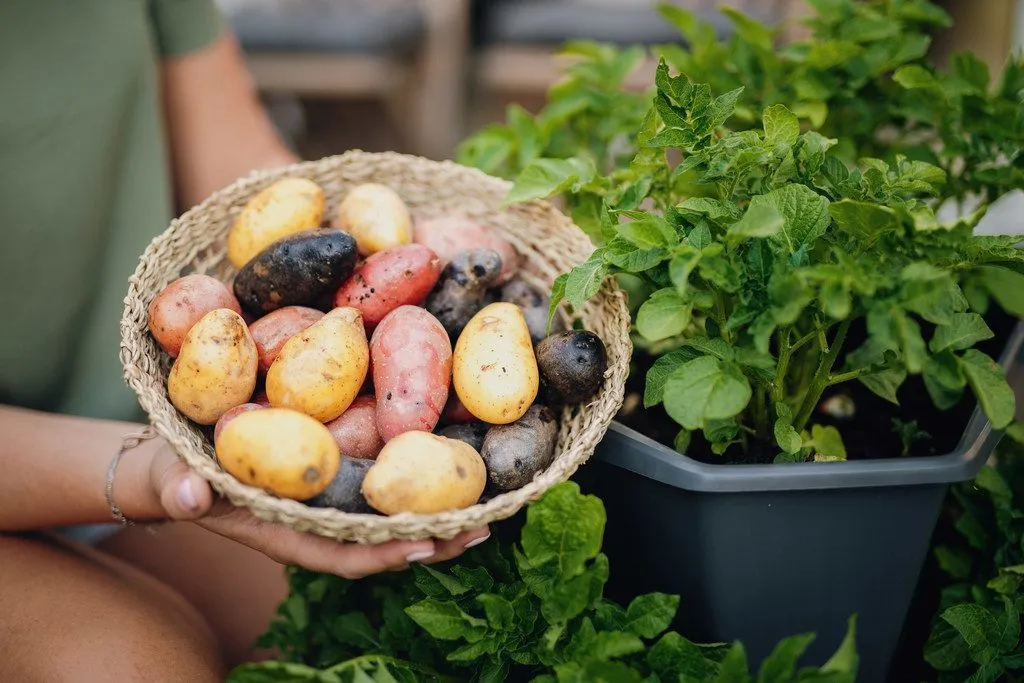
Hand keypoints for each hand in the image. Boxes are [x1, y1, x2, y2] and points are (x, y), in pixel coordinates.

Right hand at [146, 444, 489, 578]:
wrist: (172, 462)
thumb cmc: (170, 475)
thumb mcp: (169, 480)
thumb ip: (177, 490)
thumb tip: (191, 495)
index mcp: (286, 531)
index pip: (341, 551)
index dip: (383, 552)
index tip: (424, 545)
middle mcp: (317, 520)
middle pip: (382, 537)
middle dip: (431, 537)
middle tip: (483, 528)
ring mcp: (328, 498)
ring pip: (390, 512)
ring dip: (436, 511)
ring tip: (485, 504)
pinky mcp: (333, 471)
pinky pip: (381, 480)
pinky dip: (416, 477)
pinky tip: (450, 462)